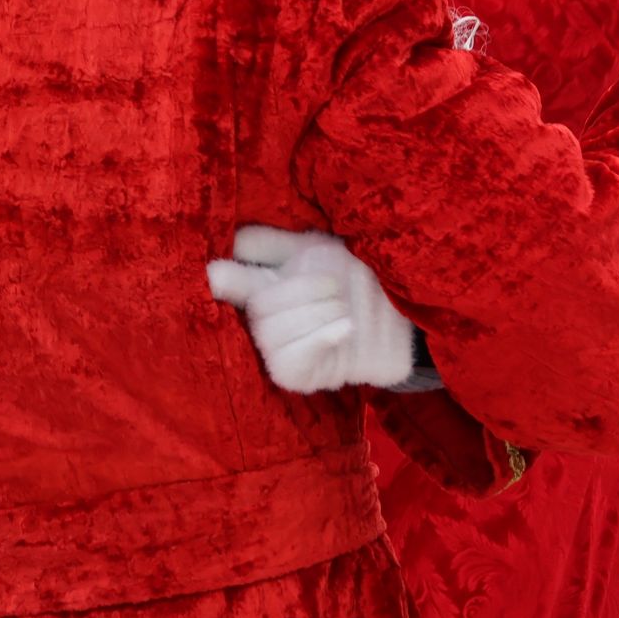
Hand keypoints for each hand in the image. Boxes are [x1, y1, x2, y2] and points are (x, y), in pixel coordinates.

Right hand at [207, 226, 414, 392]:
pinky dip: (320, 339)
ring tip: (346, 307)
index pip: (225, 280)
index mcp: (263, 282)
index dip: (220, 279)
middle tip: (337, 285)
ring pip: (273, 333)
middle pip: (259, 305)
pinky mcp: (296, 375)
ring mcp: (277, 350)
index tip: (218, 274)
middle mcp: (263, 319)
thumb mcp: (316, 247)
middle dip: (303, 290)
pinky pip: (289, 361)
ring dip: (318, 312)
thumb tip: (231, 242)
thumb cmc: (356, 278)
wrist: (400, 317)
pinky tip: (346, 328)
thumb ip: (271, 243)